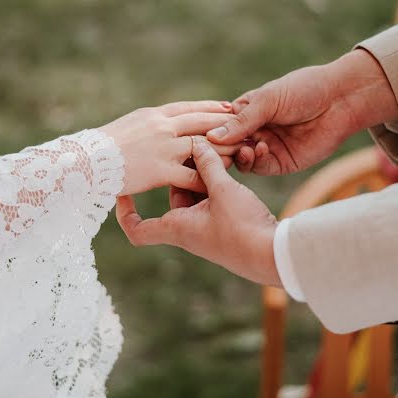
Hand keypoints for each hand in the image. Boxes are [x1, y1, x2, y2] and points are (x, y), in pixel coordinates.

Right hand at [100, 101, 239, 194]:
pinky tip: (220, 181)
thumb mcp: (127, 126)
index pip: (189, 107)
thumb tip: (159, 126)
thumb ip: (148, 125)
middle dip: (227, 124)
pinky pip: (192, 175)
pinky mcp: (161, 170)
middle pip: (203, 122)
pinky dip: (208, 178)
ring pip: (204, 146)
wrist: (85, 161)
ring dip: (225, 150)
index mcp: (153, 114)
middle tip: (247, 127)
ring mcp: (163, 148)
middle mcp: (162, 127)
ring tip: (241, 154)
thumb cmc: (100, 148)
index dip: (212, 108)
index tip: (229, 107)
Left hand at [116, 137, 281, 286]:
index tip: (124, 191)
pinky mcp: (225, 222)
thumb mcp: (222, 190)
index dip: (125, 212)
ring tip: (216, 148)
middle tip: (192, 145)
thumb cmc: (242, 228)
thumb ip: (208, 165)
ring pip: (196, 191)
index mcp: (176, 226)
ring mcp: (207, 226)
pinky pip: (213, 195)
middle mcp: (187, 227)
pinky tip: (231, 159)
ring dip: (205, 170)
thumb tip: (196, 144)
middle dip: (181, 169)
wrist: (273, 254)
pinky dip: (218, 178)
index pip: (137, 229)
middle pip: (173, 193)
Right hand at [207, 50, 397, 174]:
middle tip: (214, 149)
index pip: (218, 125)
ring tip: (243, 148)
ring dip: (237, 155)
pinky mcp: (280, 162)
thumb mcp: (268, 100)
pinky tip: (258, 150)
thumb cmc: (303, 89)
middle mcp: (252, 130)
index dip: (208, 131)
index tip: (198, 135)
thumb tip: (212, 137)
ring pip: (239, 159)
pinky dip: (253, 161)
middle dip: (220, 148)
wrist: (340, 100)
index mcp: (245, 111)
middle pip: (225, 146)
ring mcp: (265, 147)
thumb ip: (242, 121)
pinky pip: (258, 167)